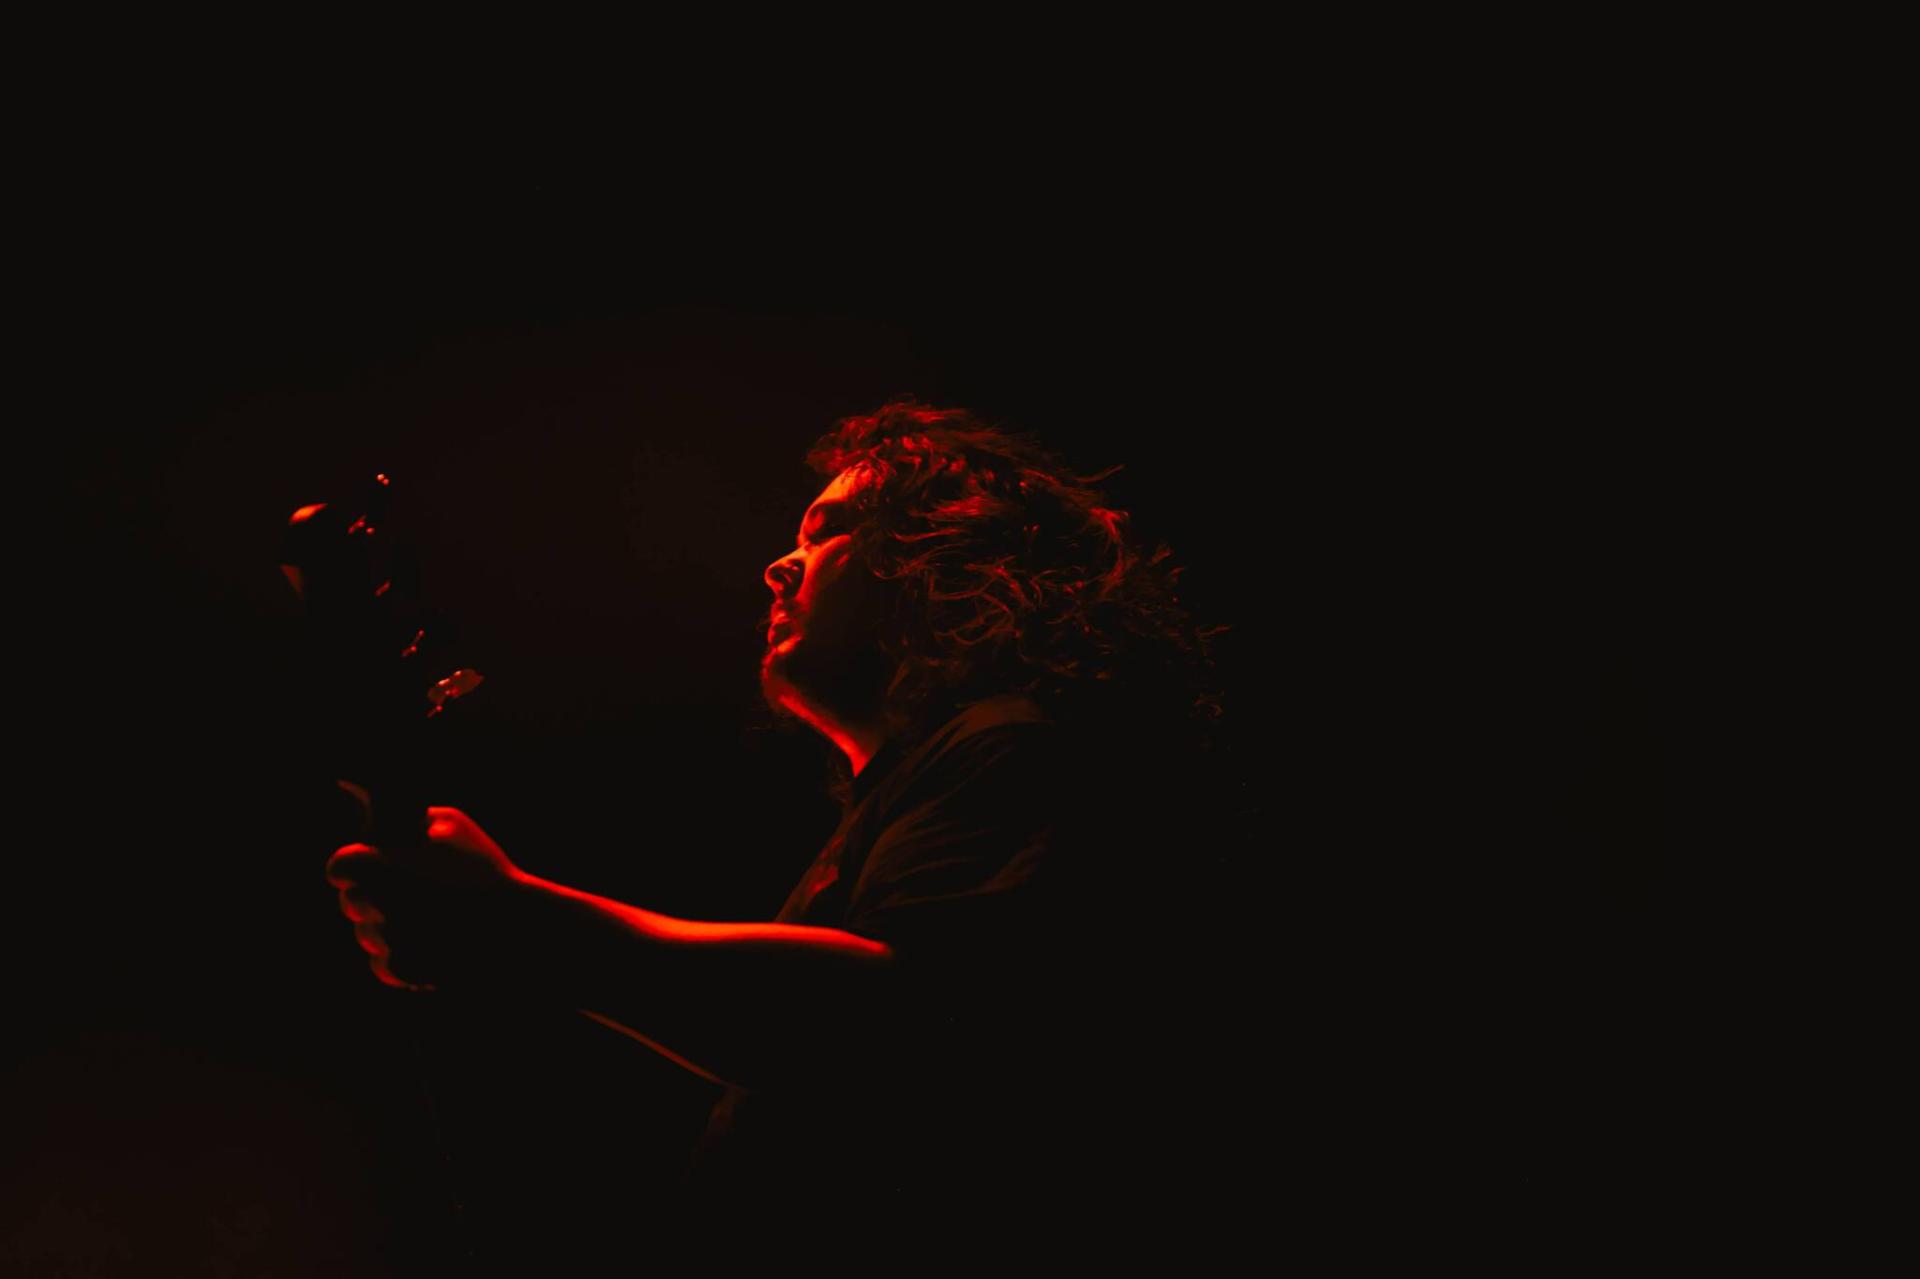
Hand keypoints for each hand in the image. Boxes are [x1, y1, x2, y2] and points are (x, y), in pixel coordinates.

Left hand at [325, 806, 534, 990]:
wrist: (516, 927)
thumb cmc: (485, 872)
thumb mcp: (453, 825)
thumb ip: (412, 823)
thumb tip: (390, 831)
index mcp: (378, 864)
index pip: (339, 867)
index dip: (356, 867)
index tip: (376, 867)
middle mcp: (373, 903)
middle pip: (351, 902)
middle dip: (375, 897)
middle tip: (414, 892)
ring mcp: (385, 939)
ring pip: (369, 935)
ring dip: (390, 928)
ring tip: (432, 920)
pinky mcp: (401, 970)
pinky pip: (384, 964)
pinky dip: (404, 957)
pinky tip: (432, 944)